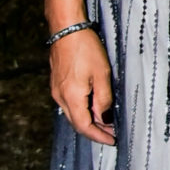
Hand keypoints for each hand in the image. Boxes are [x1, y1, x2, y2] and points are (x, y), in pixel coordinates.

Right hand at [47, 11, 115, 146]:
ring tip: (106, 122)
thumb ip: (103, 100)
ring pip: (73, 114)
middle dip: (95, 131)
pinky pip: (69, 103)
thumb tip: (103, 118)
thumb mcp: (102, 75)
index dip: (98, 136)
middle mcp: (60, 97)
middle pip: (77, 123)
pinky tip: (93, 107)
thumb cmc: (85, 48)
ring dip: (89, 120)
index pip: (84, 127)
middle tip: (112, 134)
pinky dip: (82, 110)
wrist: (66, 29)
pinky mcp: (56, 83)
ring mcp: (56, 90)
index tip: (112, 141)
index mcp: (71, 97)